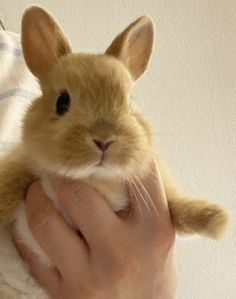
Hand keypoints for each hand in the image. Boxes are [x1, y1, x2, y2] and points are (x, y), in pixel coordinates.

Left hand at [17, 163, 175, 298]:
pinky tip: (29, 219)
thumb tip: (120, 163)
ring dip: (34, 197)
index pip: (139, 175)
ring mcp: (90, 276)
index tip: (103, 144)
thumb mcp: (161, 236)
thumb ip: (145, 202)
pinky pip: (32, 254)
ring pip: (45, 221)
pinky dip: (24, 232)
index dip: (120, 153)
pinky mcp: (65, 294)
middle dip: (61, 172)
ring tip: (36, 189)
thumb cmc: (153, 270)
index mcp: (153, 230)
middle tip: (56, 165)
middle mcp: (122, 251)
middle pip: (78, 194)